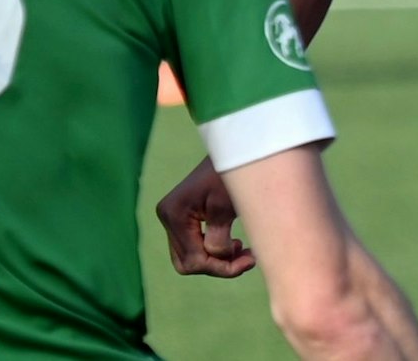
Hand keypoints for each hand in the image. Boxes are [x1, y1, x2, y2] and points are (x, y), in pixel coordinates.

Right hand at [154, 158, 254, 277]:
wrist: (234, 149)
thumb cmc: (232, 173)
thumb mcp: (226, 207)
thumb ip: (218, 238)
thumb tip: (217, 259)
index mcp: (174, 214)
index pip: (194, 259)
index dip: (221, 268)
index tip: (249, 260)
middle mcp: (168, 216)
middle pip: (188, 263)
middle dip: (218, 266)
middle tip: (246, 259)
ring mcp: (172, 218)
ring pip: (190, 258)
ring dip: (217, 260)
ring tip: (243, 249)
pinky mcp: (182, 217)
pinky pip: (193, 246)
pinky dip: (213, 250)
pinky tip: (234, 244)